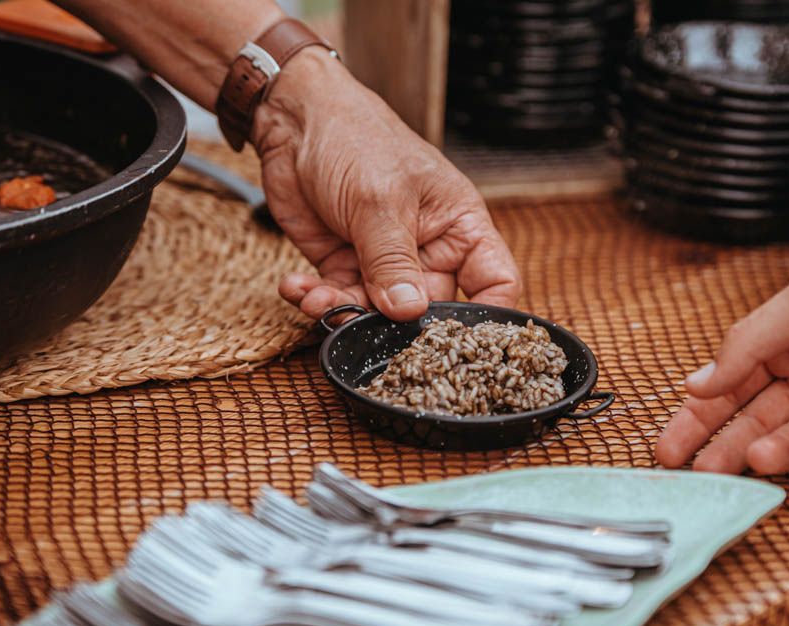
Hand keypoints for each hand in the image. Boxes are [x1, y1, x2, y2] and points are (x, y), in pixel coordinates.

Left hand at [251, 49, 520, 320]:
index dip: (488, 316)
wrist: (294, 118)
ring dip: (345, 311)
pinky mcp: (345, 265)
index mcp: (460, 226)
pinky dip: (317, 300)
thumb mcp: (380, 200)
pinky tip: (297, 288)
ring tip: (315, 299)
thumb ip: (392, 261)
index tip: (462, 344)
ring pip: (378, 312)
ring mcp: (386, 261)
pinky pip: (339, 298)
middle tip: (364, 321)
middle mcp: (429, 248)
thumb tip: (408, 312)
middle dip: (395, 322)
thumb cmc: (356, 139)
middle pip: (430, 309)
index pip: (495, 282)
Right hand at [655, 245, 788, 474]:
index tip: (668, 449)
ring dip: (768, 450)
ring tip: (754, 458)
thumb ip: (746, 345)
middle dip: (722, 447)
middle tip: (699, 472)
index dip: (695, 419)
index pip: (725, 388)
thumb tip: (695, 384)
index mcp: (779, 346)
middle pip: (750, 420)